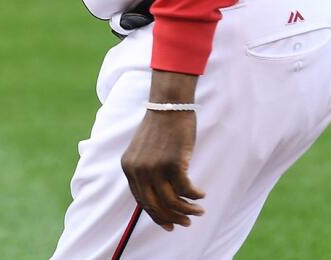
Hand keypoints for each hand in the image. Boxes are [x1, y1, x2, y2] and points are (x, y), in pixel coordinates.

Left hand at [120, 72, 205, 230]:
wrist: (169, 105)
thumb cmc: (160, 126)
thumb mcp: (144, 150)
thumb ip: (145, 171)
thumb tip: (160, 196)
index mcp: (129, 167)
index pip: (142, 201)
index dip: (156, 215)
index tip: (169, 224)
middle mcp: (139, 170)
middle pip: (155, 205)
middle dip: (172, 218)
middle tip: (186, 223)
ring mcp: (155, 168)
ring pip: (172, 201)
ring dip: (187, 210)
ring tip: (199, 211)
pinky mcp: (173, 163)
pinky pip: (186, 189)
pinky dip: (195, 195)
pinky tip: (201, 194)